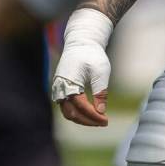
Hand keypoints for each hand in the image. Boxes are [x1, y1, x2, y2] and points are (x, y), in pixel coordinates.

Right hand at [52, 8, 112, 126]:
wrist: (81, 42)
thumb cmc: (92, 55)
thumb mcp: (101, 72)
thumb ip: (100, 92)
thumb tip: (101, 111)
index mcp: (70, 84)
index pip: (81, 108)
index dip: (94, 116)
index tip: (106, 120)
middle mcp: (60, 89)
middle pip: (72, 114)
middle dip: (88, 121)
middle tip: (103, 122)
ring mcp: (58, 89)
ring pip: (67, 112)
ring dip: (82, 118)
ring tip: (97, 119)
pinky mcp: (60, 88)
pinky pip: (66, 106)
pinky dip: (76, 112)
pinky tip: (89, 112)